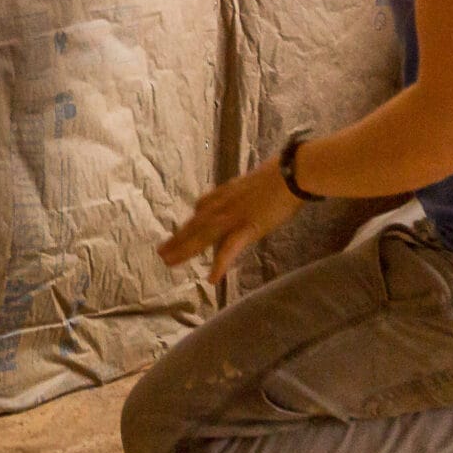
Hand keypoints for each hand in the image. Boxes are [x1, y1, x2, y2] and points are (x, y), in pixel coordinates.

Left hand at [158, 163, 302, 285]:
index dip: (190, 223)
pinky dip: (219, 265)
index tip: (180, 232)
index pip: (202, 208)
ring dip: (184, 251)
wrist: (291, 173)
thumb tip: (246, 198)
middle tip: (161, 253)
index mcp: (226, 194)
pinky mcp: (246, 229)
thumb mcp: (254, 182)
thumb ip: (243, 193)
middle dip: (177, 240)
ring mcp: (232, 218)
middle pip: (194, 226)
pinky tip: (212, 279)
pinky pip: (228, 250)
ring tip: (169, 263)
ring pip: (202, 237)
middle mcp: (222, 206)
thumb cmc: (280, 175)